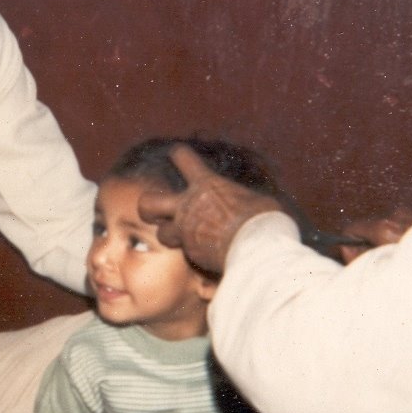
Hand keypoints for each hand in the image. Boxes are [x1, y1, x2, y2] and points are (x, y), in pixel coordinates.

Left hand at [138, 144, 282, 272]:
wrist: (258, 248)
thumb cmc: (263, 220)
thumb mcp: (253, 200)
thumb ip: (237, 199)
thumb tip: (243, 205)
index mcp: (206, 185)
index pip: (182, 158)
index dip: (178, 156)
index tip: (177, 156)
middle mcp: (188, 205)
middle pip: (148, 202)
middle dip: (148, 207)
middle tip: (159, 213)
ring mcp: (186, 231)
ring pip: (161, 234)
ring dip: (171, 237)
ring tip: (185, 239)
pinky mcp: (190, 253)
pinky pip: (182, 254)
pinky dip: (192, 254)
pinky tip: (207, 255)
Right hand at [338, 204, 411, 263]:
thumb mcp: (383, 268)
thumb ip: (357, 257)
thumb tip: (345, 248)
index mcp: (384, 227)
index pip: (352, 228)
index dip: (349, 242)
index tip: (352, 254)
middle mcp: (398, 215)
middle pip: (372, 227)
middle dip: (374, 242)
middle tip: (385, 261)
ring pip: (392, 225)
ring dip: (393, 237)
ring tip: (407, 256)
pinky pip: (410, 222)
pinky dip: (409, 233)